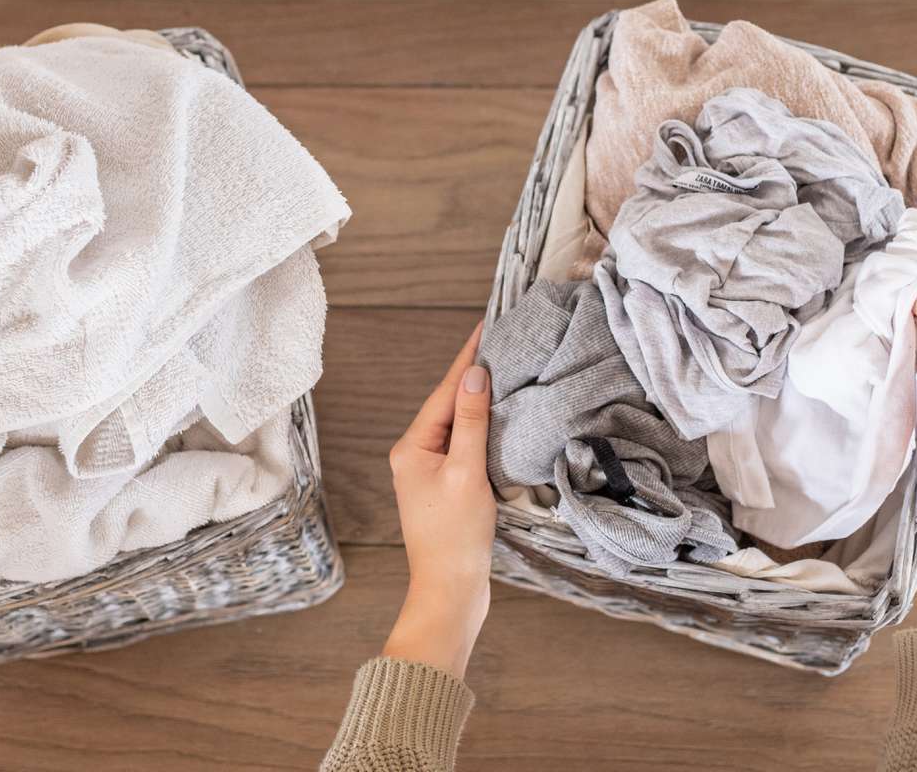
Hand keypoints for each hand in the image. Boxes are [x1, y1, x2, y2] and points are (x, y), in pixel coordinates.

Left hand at [382, 323, 496, 678]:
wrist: (451, 591)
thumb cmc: (456, 537)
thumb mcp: (467, 473)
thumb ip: (471, 423)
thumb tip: (474, 375)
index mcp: (412, 448)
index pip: (445, 392)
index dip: (467, 358)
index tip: (484, 325)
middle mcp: (415, 456)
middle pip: (449, 404)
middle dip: (474, 374)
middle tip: (500, 339)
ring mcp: (429, 473)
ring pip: (457, 424)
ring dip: (480, 400)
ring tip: (504, 369)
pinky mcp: (447, 489)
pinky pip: (464, 446)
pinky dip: (482, 428)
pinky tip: (499, 418)